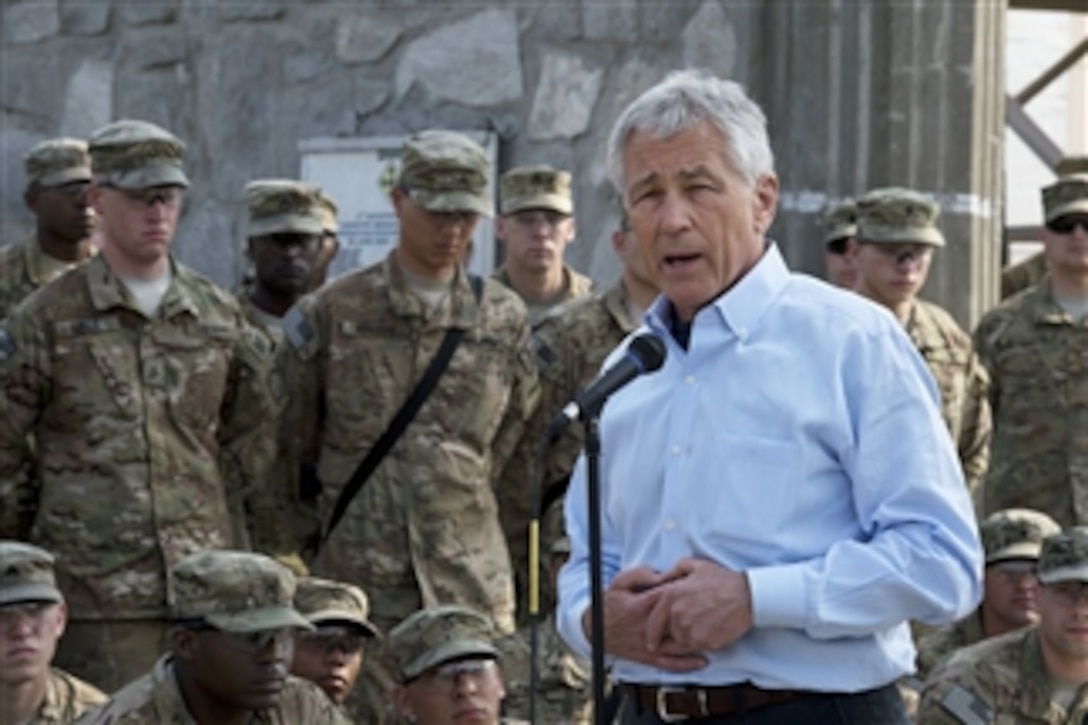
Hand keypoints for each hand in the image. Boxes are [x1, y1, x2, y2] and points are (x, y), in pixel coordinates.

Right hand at [583, 566, 706, 671]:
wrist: (594, 629)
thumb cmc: (608, 604)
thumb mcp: (620, 582)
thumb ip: (639, 574)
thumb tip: (660, 574)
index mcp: (641, 605)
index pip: (669, 596)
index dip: (685, 590)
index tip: (697, 585)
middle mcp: (647, 627)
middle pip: (678, 621)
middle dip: (696, 615)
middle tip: (712, 608)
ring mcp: (648, 644)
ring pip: (678, 644)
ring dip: (697, 639)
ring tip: (715, 634)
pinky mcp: (647, 657)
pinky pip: (669, 663)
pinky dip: (687, 663)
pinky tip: (703, 659)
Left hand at [646, 558, 753, 653]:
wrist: (747, 596)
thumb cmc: (721, 580)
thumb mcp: (694, 565)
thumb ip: (672, 571)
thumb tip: (659, 578)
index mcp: (671, 596)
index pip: (652, 621)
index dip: (651, 633)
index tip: (651, 640)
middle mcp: (677, 614)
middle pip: (665, 634)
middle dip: (670, 634)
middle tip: (685, 627)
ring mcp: (691, 630)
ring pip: (679, 643)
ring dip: (685, 639)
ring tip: (700, 626)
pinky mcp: (705, 642)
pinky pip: (695, 648)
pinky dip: (699, 643)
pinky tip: (709, 630)